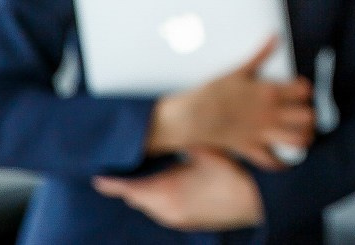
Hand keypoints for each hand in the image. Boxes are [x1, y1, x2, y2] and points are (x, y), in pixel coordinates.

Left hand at [93, 148, 263, 230]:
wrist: (255, 203)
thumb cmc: (233, 177)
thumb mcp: (206, 151)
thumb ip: (184, 141)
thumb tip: (170, 129)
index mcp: (167, 190)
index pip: (128, 188)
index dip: (111, 183)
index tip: (99, 176)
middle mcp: (167, 209)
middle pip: (136, 198)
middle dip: (130, 184)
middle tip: (128, 167)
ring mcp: (178, 219)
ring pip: (150, 206)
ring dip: (146, 192)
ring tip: (151, 175)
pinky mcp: (189, 223)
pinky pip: (164, 212)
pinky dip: (161, 200)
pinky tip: (173, 187)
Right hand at [146, 37, 314, 169]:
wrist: (193, 117)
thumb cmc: (214, 91)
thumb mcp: (239, 70)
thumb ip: (260, 55)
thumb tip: (274, 37)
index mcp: (269, 92)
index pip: (303, 91)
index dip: (306, 91)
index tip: (302, 91)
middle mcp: (270, 113)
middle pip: (307, 117)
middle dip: (310, 115)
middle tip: (305, 114)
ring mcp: (262, 132)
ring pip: (297, 140)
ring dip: (304, 137)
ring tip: (303, 134)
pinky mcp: (251, 148)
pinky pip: (273, 161)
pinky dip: (282, 162)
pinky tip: (286, 159)